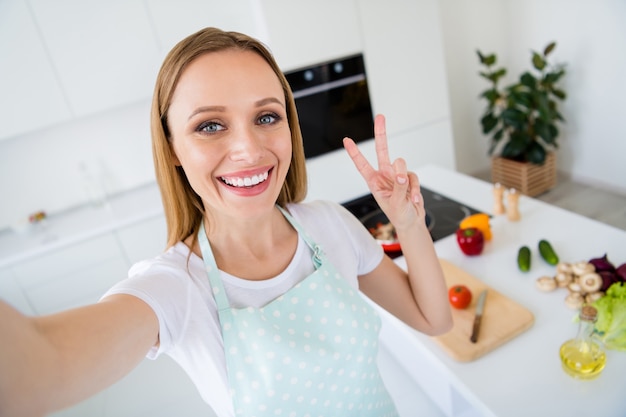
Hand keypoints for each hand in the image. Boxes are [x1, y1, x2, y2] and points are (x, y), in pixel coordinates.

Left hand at [343, 114, 424, 230]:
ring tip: (407, 195)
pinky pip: (414, 177)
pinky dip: (415, 189)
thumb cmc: (399, 215)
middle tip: (380, 116)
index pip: (362, 164)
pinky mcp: (409, 178)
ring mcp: (397, 175)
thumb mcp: (395, 203)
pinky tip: (414, 200)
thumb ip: (398, 187)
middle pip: (382, 150)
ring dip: (406, 180)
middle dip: (381, 133)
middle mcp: (384, 175)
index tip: (346, 140)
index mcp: (374, 181)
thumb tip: (401, 172)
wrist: (412, 222)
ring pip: (402, 165)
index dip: (354, 152)